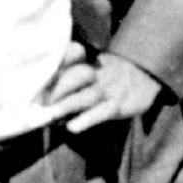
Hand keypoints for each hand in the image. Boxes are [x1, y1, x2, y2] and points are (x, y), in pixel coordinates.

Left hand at [40, 51, 163, 133]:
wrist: (145, 74)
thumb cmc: (108, 74)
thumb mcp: (92, 65)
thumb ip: (68, 71)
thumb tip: (38, 90)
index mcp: (88, 62)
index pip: (72, 55)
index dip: (58, 61)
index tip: (38, 73)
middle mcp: (97, 74)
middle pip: (78, 75)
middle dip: (58, 87)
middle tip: (40, 101)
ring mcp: (108, 90)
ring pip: (88, 95)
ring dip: (68, 105)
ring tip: (50, 115)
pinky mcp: (119, 105)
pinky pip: (104, 112)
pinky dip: (88, 119)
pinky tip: (73, 127)